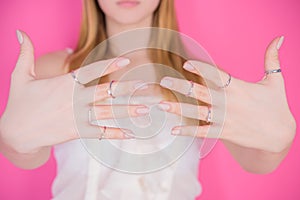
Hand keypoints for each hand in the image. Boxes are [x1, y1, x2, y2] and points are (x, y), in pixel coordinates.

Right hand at [0, 31, 147, 154]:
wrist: (15, 133)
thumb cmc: (19, 104)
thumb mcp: (19, 76)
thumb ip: (26, 54)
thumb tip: (20, 32)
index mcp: (64, 83)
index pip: (91, 70)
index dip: (109, 65)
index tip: (126, 60)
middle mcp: (74, 99)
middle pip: (105, 92)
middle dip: (126, 89)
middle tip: (145, 86)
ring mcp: (77, 116)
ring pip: (107, 112)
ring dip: (127, 111)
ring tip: (145, 109)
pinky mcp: (77, 132)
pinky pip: (100, 133)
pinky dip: (115, 134)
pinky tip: (130, 135)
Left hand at [158, 36, 295, 152]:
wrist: (280, 136)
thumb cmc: (277, 106)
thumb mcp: (276, 81)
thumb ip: (272, 59)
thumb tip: (279, 38)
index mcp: (238, 87)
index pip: (216, 74)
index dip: (200, 68)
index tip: (185, 63)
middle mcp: (229, 102)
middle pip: (200, 92)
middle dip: (181, 86)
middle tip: (164, 81)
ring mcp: (225, 119)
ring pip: (197, 112)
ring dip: (178, 108)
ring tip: (162, 104)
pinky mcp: (224, 133)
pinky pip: (203, 132)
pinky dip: (188, 131)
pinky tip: (173, 130)